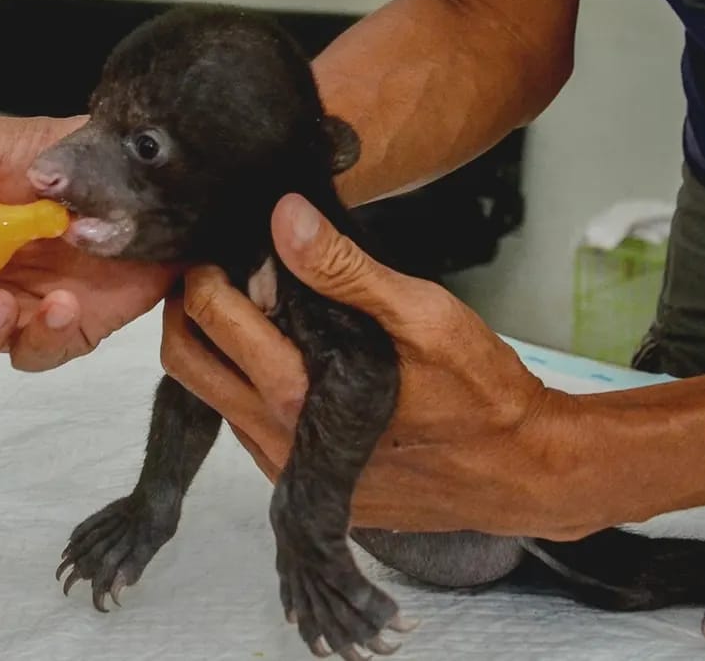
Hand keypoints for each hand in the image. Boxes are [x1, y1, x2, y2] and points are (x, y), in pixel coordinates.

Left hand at [161, 193, 593, 539]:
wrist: (518, 472)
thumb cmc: (478, 391)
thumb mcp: (422, 315)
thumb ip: (347, 269)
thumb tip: (283, 217)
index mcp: (300, 395)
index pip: (213, 321)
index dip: (203, 275)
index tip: (218, 248)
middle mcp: (278, 442)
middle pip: (188, 366)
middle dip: (186, 312)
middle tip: (213, 275)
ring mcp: (287, 471)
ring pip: (213, 400)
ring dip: (215, 352)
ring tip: (246, 310)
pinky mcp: (306, 487)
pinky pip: (247, 429)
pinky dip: (245, 387)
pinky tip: (280, 358)